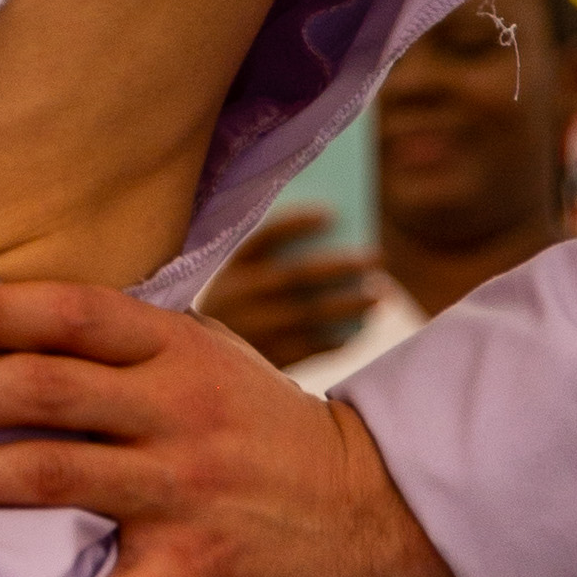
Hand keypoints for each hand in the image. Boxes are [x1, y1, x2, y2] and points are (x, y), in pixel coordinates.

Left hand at [0, 282, 455, 576]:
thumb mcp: (205, 359)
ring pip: (58, 477)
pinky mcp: (205, 568)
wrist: (380, 510)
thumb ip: (122, 343)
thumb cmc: (268, 430)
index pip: (69, 313)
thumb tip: (12, 317)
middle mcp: (173, 410)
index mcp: (171, 349)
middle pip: (42, 390)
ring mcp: (187, 489)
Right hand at [195, 208, 381, 369]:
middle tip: (377, 257)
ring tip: (380, 295)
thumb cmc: (233, 307)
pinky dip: (339, 339)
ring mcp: (254, 330)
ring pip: (311, 315)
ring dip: (350, 304)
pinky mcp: (268, 360)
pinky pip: (312, 348)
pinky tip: (360, 328)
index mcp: (231, 267)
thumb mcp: (235, 277)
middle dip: (341, 265)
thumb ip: (269, 260)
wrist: (196, 363)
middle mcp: (240, 296)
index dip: (297, 222)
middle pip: (298, 275)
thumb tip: (334, 237)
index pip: (264, 236)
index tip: (333, 212)